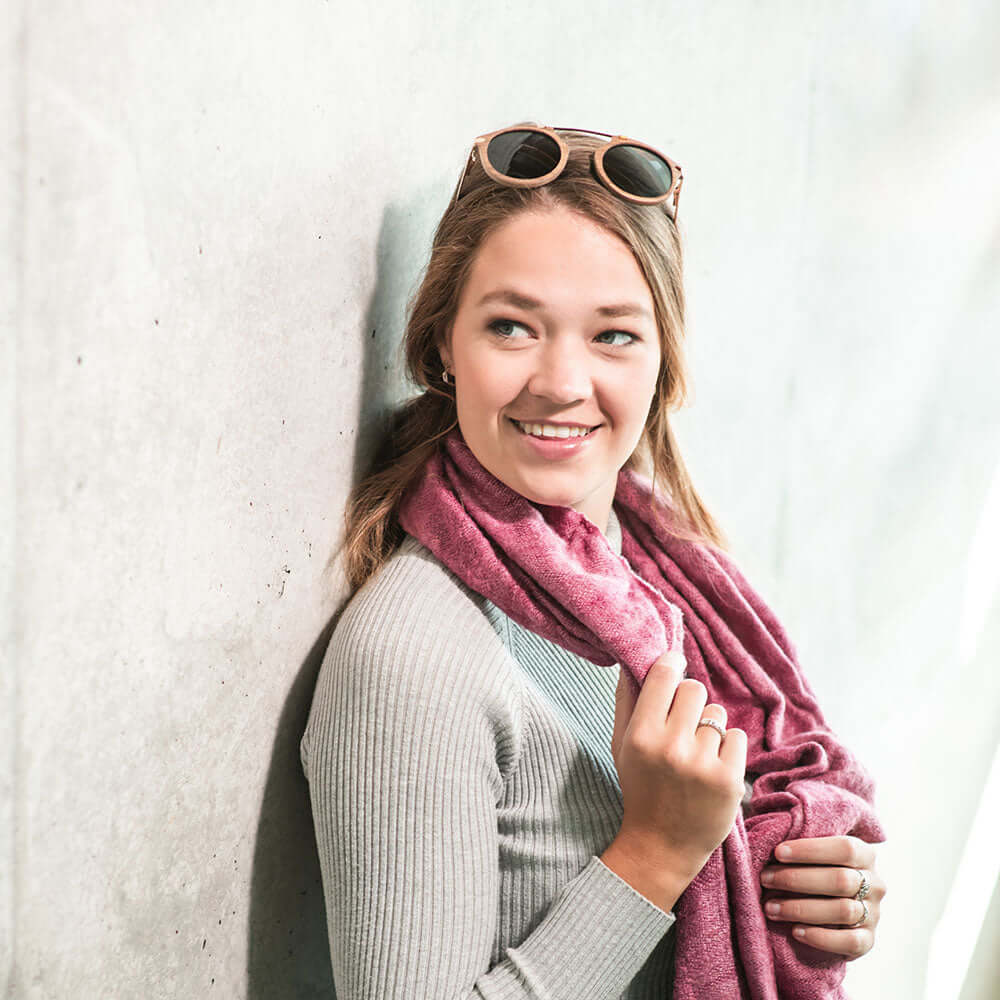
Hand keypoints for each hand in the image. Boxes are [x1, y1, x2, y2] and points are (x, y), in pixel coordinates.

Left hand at [759, 835, 884, 959]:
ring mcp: (874, 913)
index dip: (810, 850)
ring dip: (801, 909)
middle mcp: (875, 883)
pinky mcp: (869, 940)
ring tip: (770, 907)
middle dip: (797, 879)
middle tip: (765, 879)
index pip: (845, 848)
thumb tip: (769, 834)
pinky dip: (821, 937)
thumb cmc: (813, 867)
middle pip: (841, 880)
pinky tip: (795, 931)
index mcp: (865, 854)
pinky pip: (850, 942)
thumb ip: (801, 839)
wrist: (830, 905)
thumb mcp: (813, 850)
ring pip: (843, 911)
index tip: (777, 852)